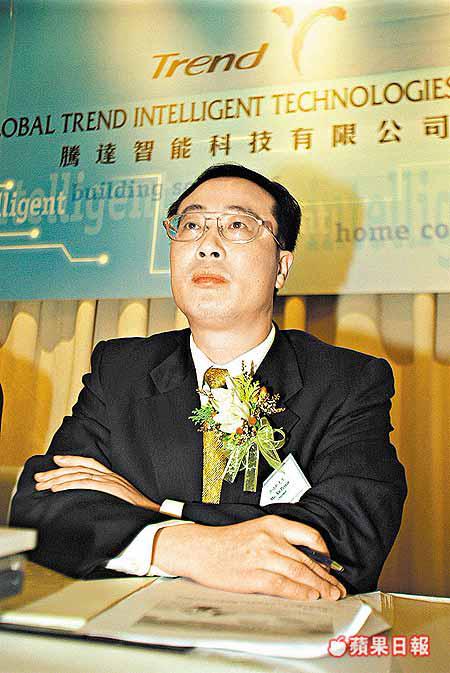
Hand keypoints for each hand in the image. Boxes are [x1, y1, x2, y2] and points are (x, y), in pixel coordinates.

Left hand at [34, 455, 159, 510]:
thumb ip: (108, 498)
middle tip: (39, 477)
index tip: (56, 460)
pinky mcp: (108, 488)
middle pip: (78, 468)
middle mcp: (109, 476)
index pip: (89, 463)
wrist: (154, 514)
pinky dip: (69, 484)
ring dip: (57, 479)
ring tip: (42, 484)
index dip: (72, 460)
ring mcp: (109, 481)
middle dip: (56, 472)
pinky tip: (57, 488)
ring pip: (78, 474)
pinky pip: (84, 483)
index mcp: (112, 477)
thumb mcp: (122, 501)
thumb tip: (94, 504)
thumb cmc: (138, 512)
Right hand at [152, 515, 346, 600]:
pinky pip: (284, 585)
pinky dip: (300, 592)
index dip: (325, 553)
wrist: (200, 549)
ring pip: (299, 572)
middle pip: (307, 559)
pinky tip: (310, 597)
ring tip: (330, 595)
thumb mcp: (256, 531)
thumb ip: (279, 541)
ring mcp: (262, 556)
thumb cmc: (226, 542)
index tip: (332, 565)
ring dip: (319, 586)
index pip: (309, 536)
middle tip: (337, 587)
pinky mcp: (254, 575)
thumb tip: (305, 559)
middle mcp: (270, 538)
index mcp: (272, 524)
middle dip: (326, 576)